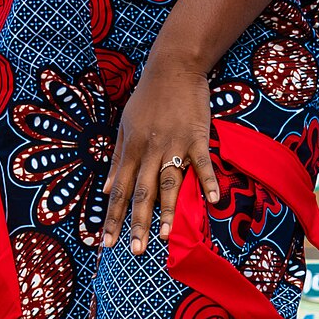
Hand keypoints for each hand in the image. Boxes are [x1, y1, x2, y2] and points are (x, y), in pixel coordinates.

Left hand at [100, 43, 220, 254]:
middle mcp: (150, 151)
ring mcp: (175, 145)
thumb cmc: (147, 98)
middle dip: (138, 223)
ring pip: (169, 182)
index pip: (119, 191)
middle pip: (142, 193)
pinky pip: (202, 163)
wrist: (173, 68)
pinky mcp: (197, 137)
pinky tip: (212, 201)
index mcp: (132, 150)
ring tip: (165, 237)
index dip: (112, 217)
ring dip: (167, 210)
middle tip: (135, 251)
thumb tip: (106, 189)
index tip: (106, 242)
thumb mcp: (125, 127)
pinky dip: (208, 181)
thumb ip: (117, 159)